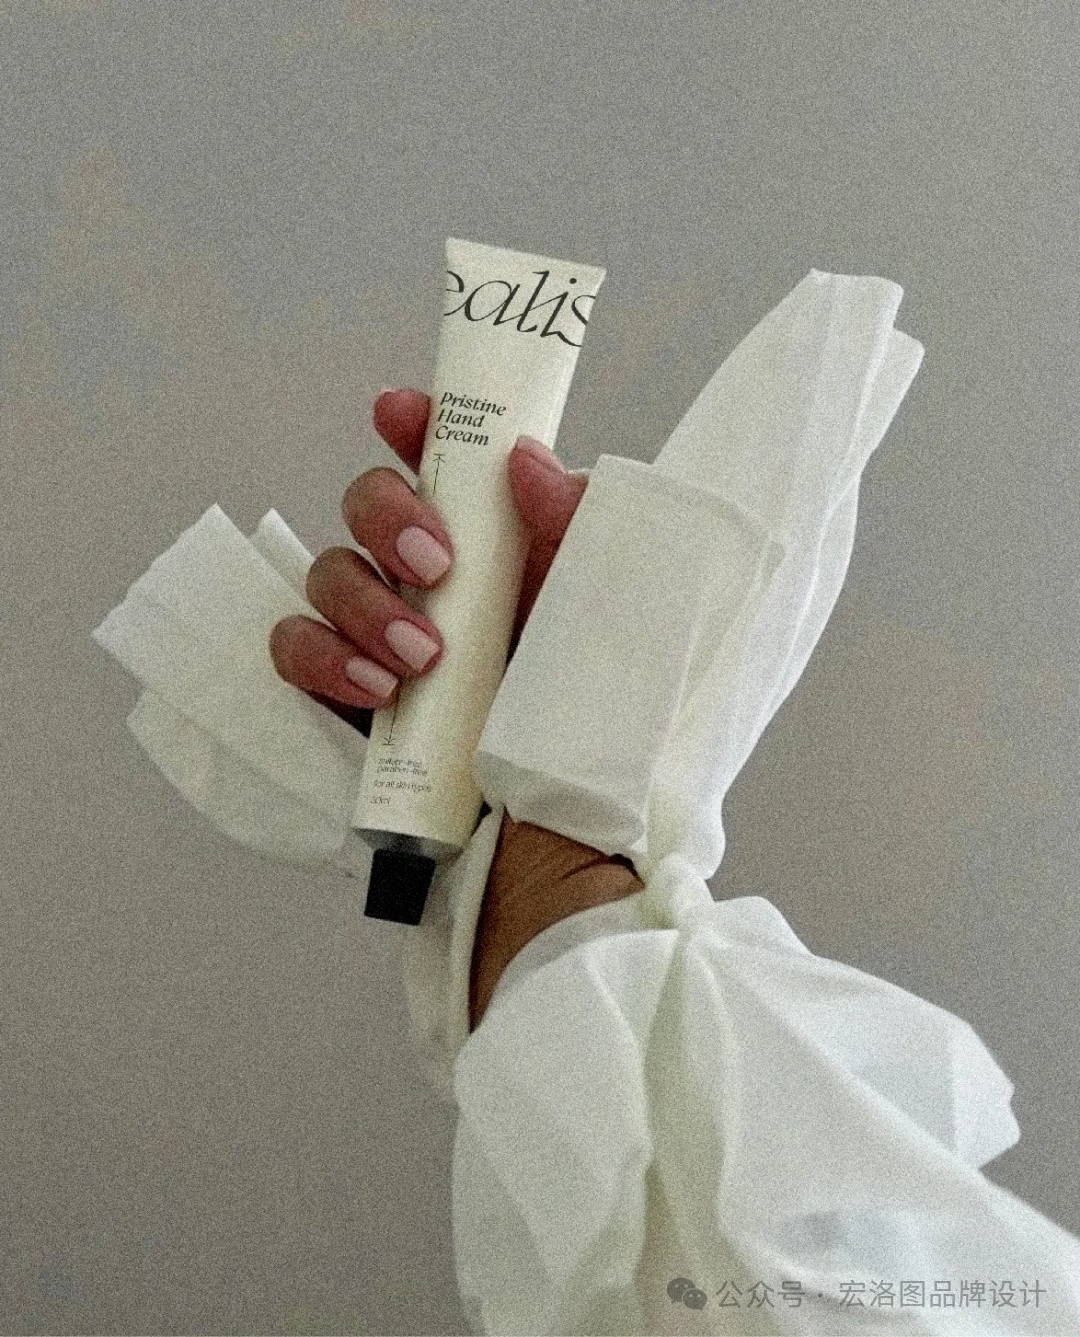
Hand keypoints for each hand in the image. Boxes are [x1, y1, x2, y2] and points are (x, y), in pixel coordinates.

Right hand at [268, 387, 588, 720]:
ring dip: (366, 605)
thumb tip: (526, 459)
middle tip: (435, 566)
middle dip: (386, 515)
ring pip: (328, 571)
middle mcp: (427, 571)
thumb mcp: (603, 605)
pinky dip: (324, 659)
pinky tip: (376, 689)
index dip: (413, 422)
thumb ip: (575, 524)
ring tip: (423, 658)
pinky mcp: (343, 685)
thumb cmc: (588, 699)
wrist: (559, 802)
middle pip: (366, 499)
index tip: (400, 412)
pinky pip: (295, 647)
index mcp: (490, 537)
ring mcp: (378, 627)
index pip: (440, 457)